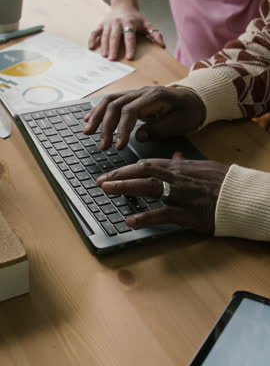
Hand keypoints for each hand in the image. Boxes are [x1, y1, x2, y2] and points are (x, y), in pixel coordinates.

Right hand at [83, 86, 205, 149]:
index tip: (119, 146)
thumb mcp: (180, 123)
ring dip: (97, 116)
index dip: (122, 129)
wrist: (193, 98)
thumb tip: (138, 136)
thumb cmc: (188, 112)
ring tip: (87, 132)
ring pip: (110, 100)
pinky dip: (98, 110)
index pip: (131, 110)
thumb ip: (159, 129)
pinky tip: (89, 120)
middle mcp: (141, 92)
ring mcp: (135, 94)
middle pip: (116, 104)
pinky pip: (111, 101)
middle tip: (102, 146)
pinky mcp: (131, 99)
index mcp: (155, 97)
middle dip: (106, 126)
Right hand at [88, 5, 164, 60]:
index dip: (130, 47)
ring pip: (105, 35)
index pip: (129, 36)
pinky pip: (95, 32)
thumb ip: (155, 34)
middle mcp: (117, 23)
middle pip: (115, 36)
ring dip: (104, 46)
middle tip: (112, 60)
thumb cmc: (136, 18)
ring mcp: (108, 23)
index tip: (130, 57)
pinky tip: (91, 48)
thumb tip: (162, 45)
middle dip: (114, 48)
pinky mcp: (101, 24)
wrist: (123, 4)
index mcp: (129, 23)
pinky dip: (92, 39)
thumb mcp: (147, 24)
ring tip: (104, 57)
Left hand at [97, 158, 228, 233]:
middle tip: (101, 181)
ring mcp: (181, 194)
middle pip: (143, 172)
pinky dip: (145, 217)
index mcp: (179, 167)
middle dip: (119, 175)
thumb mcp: (203, 166)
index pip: (147, 163)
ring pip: (149, 187)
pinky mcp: (188, 213)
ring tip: (107, 191)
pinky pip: (163, 214)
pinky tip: (130, 221)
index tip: (111, 172)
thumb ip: (185, 163)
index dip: (126, 168)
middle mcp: (177, 177)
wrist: (241, 195)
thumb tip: (175, 156)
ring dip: (125, 188)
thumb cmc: (223, 181)